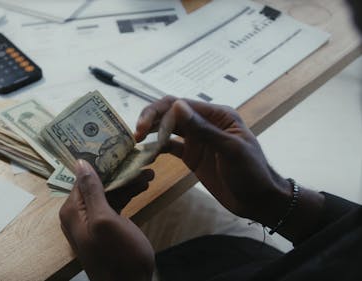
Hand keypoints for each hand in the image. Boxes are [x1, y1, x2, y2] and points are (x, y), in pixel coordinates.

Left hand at [59, 160, 154, 280]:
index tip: (118, 148)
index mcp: (73, 210)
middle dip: (119, 172)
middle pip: (98, 183)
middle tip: (141, 163)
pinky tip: (143, 186)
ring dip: (127, 182)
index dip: (102, 162)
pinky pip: (115, 203)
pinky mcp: (107, 227)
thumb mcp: (105, 220)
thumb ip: (92, 191)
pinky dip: (128, 194)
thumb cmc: (118, 256)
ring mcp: (93, 221)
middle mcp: (79, 213)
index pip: (83, 176)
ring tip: (148, 174)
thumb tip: (80, 162)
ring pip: (109, 192)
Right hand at [135, 97, 290, 224]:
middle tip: (135, 134)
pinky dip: (156, 148)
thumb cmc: (251, 172)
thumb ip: (203, 129)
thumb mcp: (229, 149)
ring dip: (151, 132)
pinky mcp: (191, 155)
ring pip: (167, 128)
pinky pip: (169, 147)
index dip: (160, 112)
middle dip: (151, 119)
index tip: (144, 128)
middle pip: (171, 113)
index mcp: (217, 115)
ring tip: (135, 142)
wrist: (258, 200)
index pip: (181, 105)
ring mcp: (197, 139)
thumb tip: (176, 105)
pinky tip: (145, 154)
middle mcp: (204, 123)